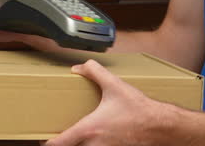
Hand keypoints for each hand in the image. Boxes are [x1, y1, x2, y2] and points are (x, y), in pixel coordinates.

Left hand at [45, 60, 174, 145]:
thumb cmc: (139, 108)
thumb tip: (78, 67)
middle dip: (64, 145)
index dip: (47, 143)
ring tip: (76, 138)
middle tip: (60, 137)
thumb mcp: (115, 85)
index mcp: (89, 129)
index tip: (43, 139)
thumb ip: (94, 71)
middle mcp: (95, 145)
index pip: (59, 144)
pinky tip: (96, 139)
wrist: (160, 126)